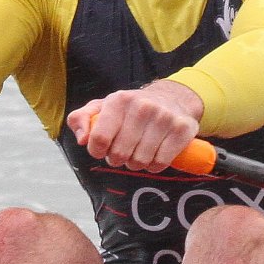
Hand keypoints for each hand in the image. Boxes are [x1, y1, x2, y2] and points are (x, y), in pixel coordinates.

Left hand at [66, 80, 203, 172]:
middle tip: (122, 151)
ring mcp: (164, 118)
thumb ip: (80, 119)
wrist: (172, 98)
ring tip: (138, 152)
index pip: (99, 139)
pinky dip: (154, 166)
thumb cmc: (130, 108)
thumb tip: (82, 139)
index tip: (102, 150)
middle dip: (117, 158)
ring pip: (140, 162)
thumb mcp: (102, 107)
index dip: (97, 151)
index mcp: (119, 100)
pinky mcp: (182, 130)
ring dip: (136, 163)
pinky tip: (154, 155)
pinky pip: (160, 163)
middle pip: (119, 154)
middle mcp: (142, 106)